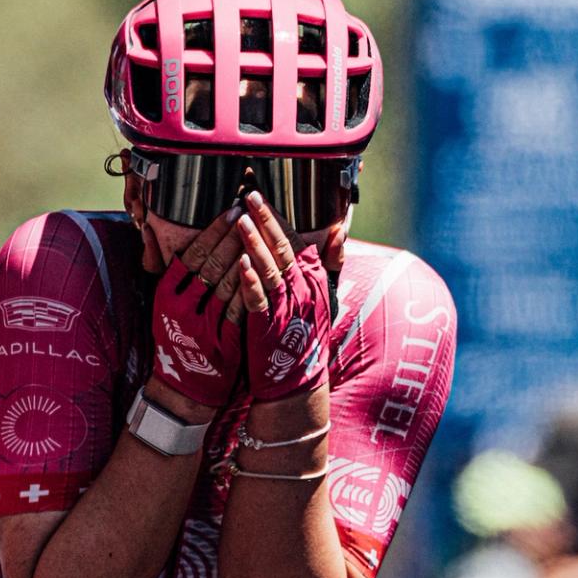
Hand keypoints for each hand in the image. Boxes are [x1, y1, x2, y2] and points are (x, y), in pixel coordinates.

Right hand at [149, 207, 248, 408]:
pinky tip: (268, 269)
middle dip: (234, 235)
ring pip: (228, 282)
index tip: (232, 209)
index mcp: (166, 294)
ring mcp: (201, 325)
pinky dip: (254, 287)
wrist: (184, 388)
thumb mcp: (170, 306)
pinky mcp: (222, 341)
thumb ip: (180, 277)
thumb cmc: (180, 339)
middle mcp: (180, 307)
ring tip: (263, 233)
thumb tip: (186, 236)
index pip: (192, 254)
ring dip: (247, 255)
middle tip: (252, 212)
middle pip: (211, 263)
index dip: (213, 231)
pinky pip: (242, 308)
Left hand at [236, 191, 332, 401]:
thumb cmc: (301, 338)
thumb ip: (326, 264)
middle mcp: (304, 290)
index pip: (296, 239)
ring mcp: (288, 308)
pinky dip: (251, 280)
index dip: (278, 216)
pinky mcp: (270, 326)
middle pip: (284, 247)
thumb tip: (338, 231)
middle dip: (265, 218)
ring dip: (255, 242)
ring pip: (271, 268)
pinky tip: (241, 263)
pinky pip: (260, 299)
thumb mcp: (319, 298)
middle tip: (248, 193)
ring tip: (239, 218)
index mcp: (313, 280)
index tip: (262, 194)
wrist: (295, 384)